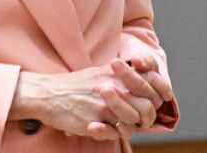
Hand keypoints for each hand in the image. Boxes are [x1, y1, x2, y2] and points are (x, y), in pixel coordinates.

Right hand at [10, 59, 166, 140]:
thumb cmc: (76, 84)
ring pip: (132, 122)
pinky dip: (115, 134)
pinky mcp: (93, 122)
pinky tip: (107, 129)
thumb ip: (122, 75)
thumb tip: (144, 80)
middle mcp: (114, 88)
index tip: (154, 104)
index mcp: (118, 74)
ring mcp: (104, 106)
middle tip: (144, 122)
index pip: (150, 86)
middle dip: (148, 117)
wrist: (48, 94)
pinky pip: (114, 133)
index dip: (157, 97)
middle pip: (146, 106)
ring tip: (124, 126)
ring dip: (131, 127)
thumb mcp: (101, 72)